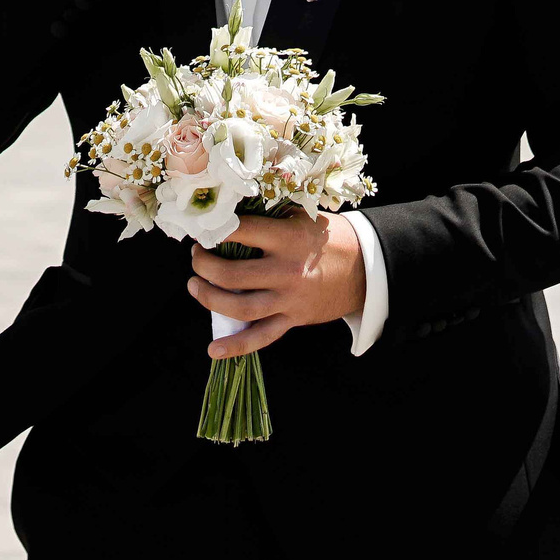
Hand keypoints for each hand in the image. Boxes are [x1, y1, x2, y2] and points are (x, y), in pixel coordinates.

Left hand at [187, 211, 364, 356]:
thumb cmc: (328, 238)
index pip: (241, 232)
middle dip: (203, 266)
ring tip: (194, 286)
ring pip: (240, 307)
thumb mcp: (302, 216)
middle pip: (232, 274)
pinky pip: (261, 337)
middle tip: (196, 258)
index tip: (203, 229)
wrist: (365, 269)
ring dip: (209, 298)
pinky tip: (214, 350)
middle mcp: (286, 271)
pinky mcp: (293, 319)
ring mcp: (289, 299)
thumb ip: (269, 216)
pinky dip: (237, 346)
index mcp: (287, 239)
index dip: (215, 230)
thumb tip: (229, 210)